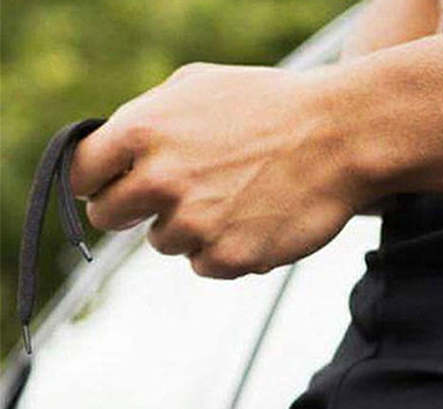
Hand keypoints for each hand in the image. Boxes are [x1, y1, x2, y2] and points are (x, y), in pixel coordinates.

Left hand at [70, 62, 370, 278]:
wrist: (339, 139)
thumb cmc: (272, 106)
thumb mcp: (197, 87)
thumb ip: (148, 120)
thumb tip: (117, 151)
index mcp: (143, 131)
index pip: (82, 173)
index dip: (93, 182)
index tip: (105, 189)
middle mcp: (161, 181)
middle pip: (110, 216)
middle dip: (129, 212)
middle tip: (162, 204)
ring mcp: (195, 224)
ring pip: (164, 243)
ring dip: (188, 229)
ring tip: (232, 202)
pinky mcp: (229, 258)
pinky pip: (206, 265)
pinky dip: (224, 250)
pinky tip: (253, 222)